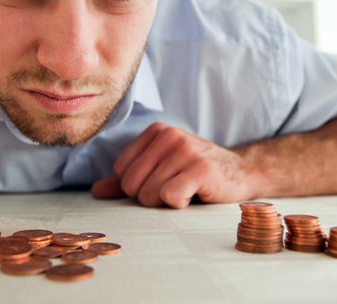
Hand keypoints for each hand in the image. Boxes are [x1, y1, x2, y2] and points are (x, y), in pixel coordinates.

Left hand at [91, 122, 261, 207]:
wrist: (240, 174)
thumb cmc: (194, 173)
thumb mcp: (159, 170)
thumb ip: (126, 180)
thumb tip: (95, 192)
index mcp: (155, 132)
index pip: (122, 171)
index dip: (139, 185)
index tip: (162, 180)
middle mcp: (169, 136)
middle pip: (132, 184)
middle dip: (149, 197)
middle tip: (173, 188)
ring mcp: (185, 150)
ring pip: (149, 194)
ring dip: (166, 202)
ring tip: (186, 191)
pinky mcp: (201, 168)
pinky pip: (170, 197)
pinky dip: (180, 205)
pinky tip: (194, 196)